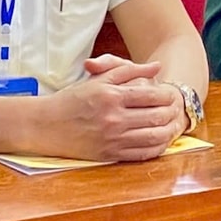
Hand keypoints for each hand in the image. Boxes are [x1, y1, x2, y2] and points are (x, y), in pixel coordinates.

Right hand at [25, 55, 185, 161]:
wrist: (46, 126)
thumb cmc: (73, 99)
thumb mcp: (100, 79)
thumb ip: (130, 70)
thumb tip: (157, 66)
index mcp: (111, 96)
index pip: (150, 95)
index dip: (166, 95)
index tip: (170, 94)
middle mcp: (113, 118)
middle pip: (155, 116)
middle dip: (170, 112)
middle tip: (175, 110)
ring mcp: (112, 139)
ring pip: (153, 137)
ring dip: (168, 131)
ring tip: (171, 125)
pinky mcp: (109, 155)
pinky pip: (141, 154)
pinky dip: (156, 148)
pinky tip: (159, 141)